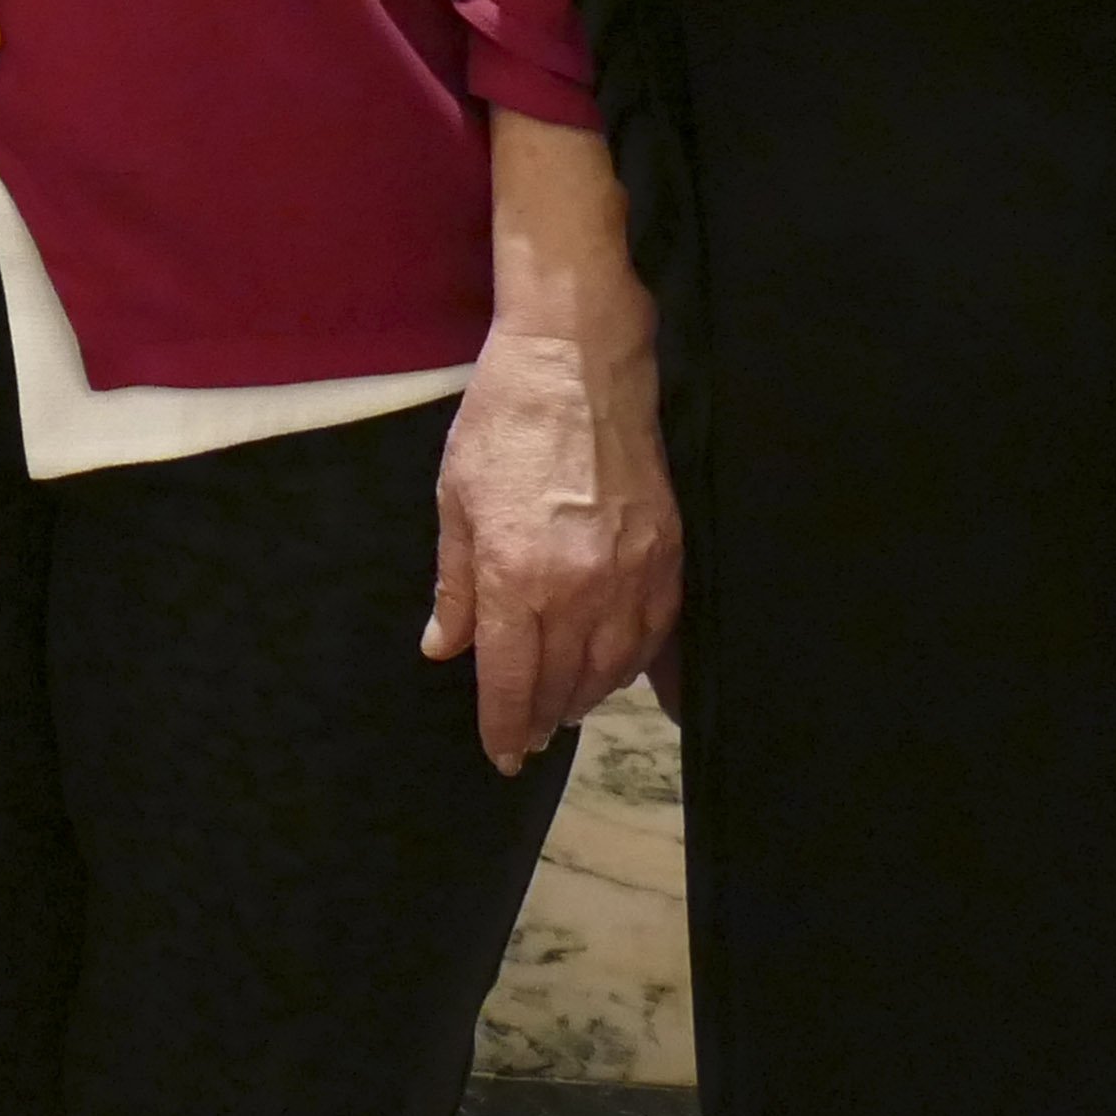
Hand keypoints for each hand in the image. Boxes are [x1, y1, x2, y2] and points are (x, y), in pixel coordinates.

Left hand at [428, 112, 679, 770]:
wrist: (579, 362)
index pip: (511, 681)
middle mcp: (579, 589)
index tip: (500, 753)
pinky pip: (657, 635)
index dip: (503, 726)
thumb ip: (455, 586)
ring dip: (585, 695)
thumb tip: (444, 649)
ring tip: (562, 703)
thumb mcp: (455, 500)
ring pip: (613, 670)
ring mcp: (633, 575)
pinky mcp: (671, 555)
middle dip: (541, 717)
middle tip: (526, 732)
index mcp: (516, 577)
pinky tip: (614, 669)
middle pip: (563, 685)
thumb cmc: (504, 422)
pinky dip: (634, 663)